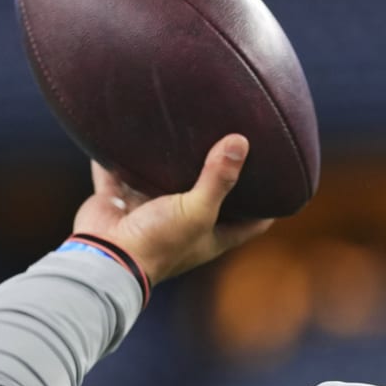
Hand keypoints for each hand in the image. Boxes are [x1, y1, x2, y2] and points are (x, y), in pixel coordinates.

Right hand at [71, 134, 275, 284]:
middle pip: (207, 196)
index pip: (251, 222)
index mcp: (209, 235)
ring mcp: (148, 213)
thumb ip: (218, 178)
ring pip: (161, 181)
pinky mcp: (118, 203)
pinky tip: (123, 128)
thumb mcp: (196, 211)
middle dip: (217, 173)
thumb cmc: (157, 243)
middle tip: (232, 140)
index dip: (268, 206)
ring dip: (167, 162)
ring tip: (183, 127)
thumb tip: (241, 141)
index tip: (282, 180)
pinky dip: (116, 157)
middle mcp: (182, 224)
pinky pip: (116, 174)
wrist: (104, 259)